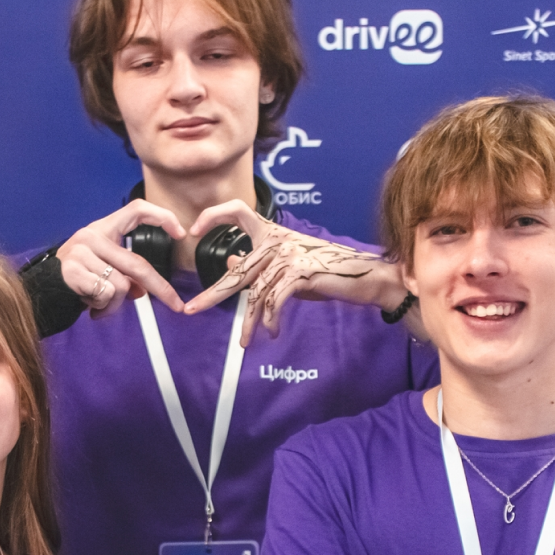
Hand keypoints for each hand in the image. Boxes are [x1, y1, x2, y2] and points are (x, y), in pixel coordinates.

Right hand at [56, 201, 189, 317]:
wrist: (42, 292)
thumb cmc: (75, 280)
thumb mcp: (102, 271)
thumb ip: (126, 276)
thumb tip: (142, 290)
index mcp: (103, 229)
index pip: (136, 210)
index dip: (161, 217)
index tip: (180, 233)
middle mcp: (91, 236)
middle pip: (137, 264)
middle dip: (160, 288)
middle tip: (176, 304)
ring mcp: (81, 252)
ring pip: (121, 286)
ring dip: (115, 304)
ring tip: (98, 303)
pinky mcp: (73, 270)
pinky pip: (105, 295)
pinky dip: (102, 307)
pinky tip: (89, 304)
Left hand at [181, 203, 407, 344]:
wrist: (363, 278)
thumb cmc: (325, 274)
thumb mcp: (287, 269)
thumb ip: (260, 266)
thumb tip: (230, 262)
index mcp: (272, 233)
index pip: (237, 211)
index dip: (213, 216)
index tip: (192, 231)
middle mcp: (277, 240)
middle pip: (238, 270)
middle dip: (212, 295)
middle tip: (191, 310)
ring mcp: (289, 255)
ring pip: (257, 294)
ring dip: (250, 323)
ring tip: (245, 343)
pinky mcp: (300, 272)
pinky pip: (275, 301)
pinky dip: (271, 320)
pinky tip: (272, 332)